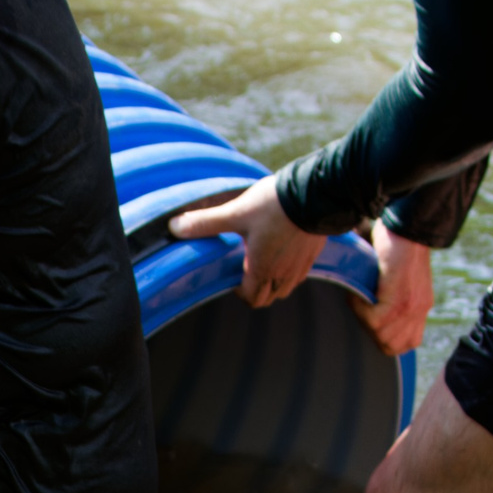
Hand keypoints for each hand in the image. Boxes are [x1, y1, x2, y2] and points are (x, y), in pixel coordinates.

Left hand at [167, 175, 325, 308]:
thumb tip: (173, 227)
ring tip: (264, 260)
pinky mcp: (316, 253)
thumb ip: (206, 223)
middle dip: (255, 291)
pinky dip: (290, 269)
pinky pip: (302, 272)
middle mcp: (284, 274)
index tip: (232, 277)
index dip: (239, 293)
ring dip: (274, 282)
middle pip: (269, 297)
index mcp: (262, 270)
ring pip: (286, 287)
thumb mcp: (236, 213)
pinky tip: (285, 250)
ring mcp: (302, 265)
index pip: (251, 299)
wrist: (319, 193)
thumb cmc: (276, 206)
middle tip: (245, 270)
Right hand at [353, 224, 433, 355]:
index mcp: (421, 305)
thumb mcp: (400, 277)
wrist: (408, 226)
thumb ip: (391, 296)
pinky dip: (360, 309)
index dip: (385, 338)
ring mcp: (412, 308)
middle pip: (391, 345)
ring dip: (364, 320)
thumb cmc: (398, 243)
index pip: (406, 343)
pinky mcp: (400, 301)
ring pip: (381, 336)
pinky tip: (357, 293)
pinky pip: (373, 320)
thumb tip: (369, 305)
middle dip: (371, 333)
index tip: (371, 322)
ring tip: (358, 300)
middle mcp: (419, 310)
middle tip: (361, 310)